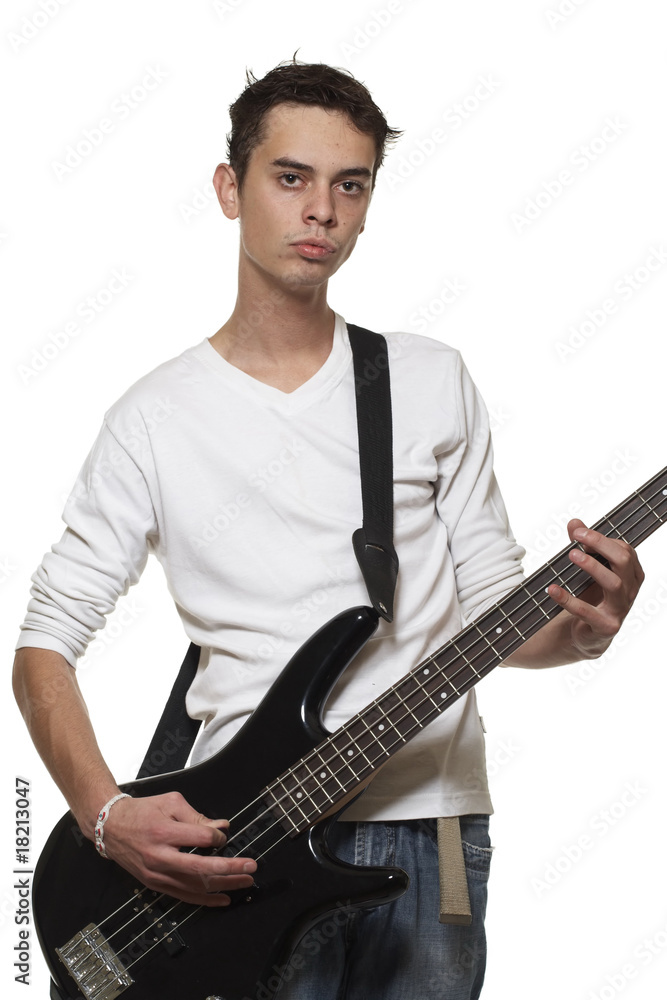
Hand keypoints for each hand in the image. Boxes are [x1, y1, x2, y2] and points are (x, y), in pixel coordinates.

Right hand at [101, 791, 256, 905]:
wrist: (112, 828)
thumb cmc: (142, 812)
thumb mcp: (170, 802)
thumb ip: (197, 815)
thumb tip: (222, 826)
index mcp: (164, 832)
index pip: (201, 838)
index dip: (217, 836)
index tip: (223, 834)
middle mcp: (160, 857)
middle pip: (201, 868)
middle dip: (230, 868)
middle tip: (251, 867)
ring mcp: (157, 874)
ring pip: (195, 886)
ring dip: (223, 885)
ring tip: (244, 881)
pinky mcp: (156, 884)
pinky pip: (184, 896)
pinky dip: (205, 900)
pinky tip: (223, 898)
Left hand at [546, 518, 644, 657]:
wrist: (588, 634)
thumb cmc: (592, 597)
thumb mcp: (589, 570)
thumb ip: (583, 546)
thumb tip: (574, 522)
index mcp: (632, 574)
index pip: (625, 550)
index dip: (602, 539)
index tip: (579, 532)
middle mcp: (630, 590)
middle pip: (623, 561)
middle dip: (601, 545)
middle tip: (577, 537)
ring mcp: (620, 609)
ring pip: (614, 583)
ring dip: (592, 566)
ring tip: (571, 555)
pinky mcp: (606, 626)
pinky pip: (588, 612)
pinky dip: (568, 599)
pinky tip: (553, 589)